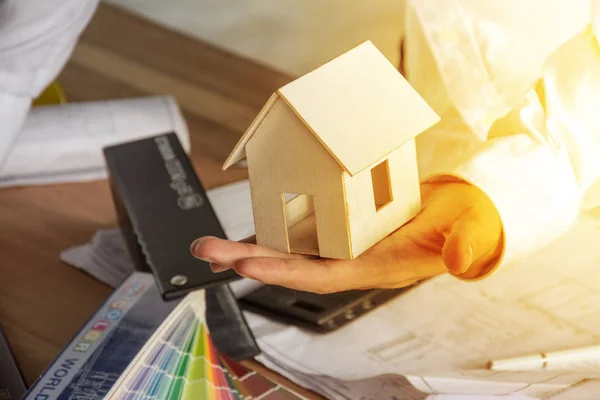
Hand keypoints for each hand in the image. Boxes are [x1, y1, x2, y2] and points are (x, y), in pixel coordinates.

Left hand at [191, 179, 502, 293]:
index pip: (322, 275)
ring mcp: (341, 243)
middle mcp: (350, 259)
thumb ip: (464, 245)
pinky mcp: (339, 226)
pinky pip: (299, 228)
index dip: (285, 270)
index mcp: (374, 266)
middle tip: (205, 252)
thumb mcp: (470, 231)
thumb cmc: (463, 225)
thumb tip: (457, 261)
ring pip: (287, 247)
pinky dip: (271, 226)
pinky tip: (245, 223)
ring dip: (248, 245)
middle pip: (291, 263)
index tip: (248, 261)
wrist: (457, 213)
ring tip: (207, 243)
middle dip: (247, 258)